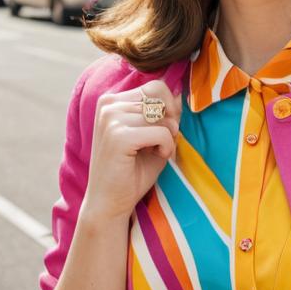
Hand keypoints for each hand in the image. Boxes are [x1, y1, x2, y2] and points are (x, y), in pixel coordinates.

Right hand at [81, 79, 181, 220]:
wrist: (109, 203)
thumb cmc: (132, 171)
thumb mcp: (152, 135)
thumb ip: (165, 114)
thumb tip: (181, 92)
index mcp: (112, 101)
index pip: (155, 87)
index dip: (170, 107)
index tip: (166, 129)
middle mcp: (108, 105)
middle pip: (160, 98)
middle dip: (170, 123)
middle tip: (161, 143)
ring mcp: (111, 119)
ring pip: (162, 116)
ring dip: (169, 137)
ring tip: (156, 152)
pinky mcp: (119, 136)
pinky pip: (161, 132)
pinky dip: (167, 146)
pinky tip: (158, 156)